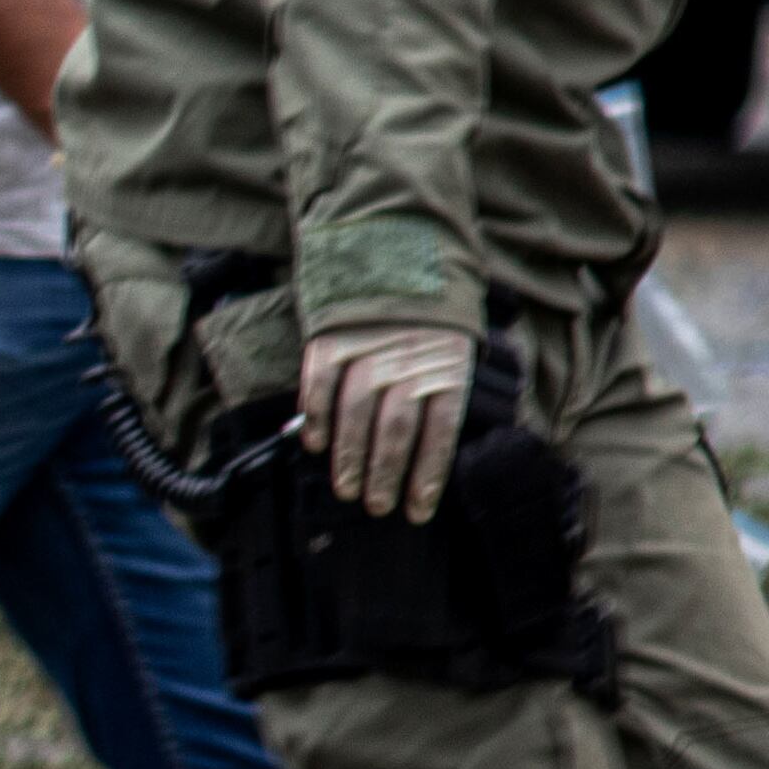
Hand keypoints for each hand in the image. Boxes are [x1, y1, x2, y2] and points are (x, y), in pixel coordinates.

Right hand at [299, 326, 478, 519]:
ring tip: (347, 487)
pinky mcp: (333, 337)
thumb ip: (440, 399)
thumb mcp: (453, 354)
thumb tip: (424, 461)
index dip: (427, 474)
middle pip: (397, 426)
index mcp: (449, 368)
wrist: (400, 259)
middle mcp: (410, 360)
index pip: (440, 431)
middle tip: (377, 505)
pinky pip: (322, 382)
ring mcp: (369, 347)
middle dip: (386, 472)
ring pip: (358, 409)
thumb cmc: (429, 325)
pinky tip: (316, 443)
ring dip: (351, 454)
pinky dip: (317, 415)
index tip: (415, 510)